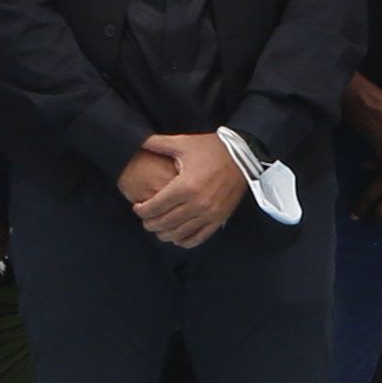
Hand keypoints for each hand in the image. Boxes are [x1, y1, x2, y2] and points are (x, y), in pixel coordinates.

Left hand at [129, 132, 250, 248]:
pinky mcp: (220, 218)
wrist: (244, 155)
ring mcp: (210, 213)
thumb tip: (137, 141)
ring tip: (158, 228)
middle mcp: (197, 203)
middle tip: (145, 219)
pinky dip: (185, 241)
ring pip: (179, 233)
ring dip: (164, 234)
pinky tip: (177, 237)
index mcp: (185, 186)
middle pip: (164, 222)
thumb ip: (158, 144)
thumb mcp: (183, 143)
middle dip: (150, 223)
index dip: (141, 210)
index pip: (155, 207)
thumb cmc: (212, 149)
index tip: (137, 207)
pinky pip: (199, 237)